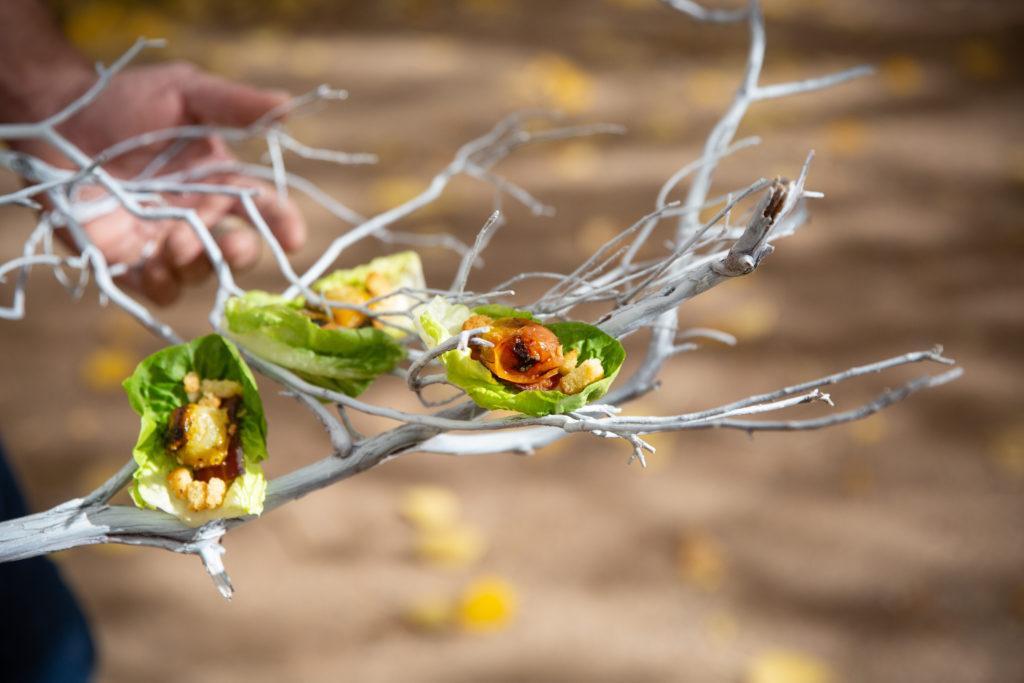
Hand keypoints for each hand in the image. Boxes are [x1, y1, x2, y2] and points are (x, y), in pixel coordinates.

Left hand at [12, 62, 305, 304]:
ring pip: (199, 274)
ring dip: (198, 265)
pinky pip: (159, 290)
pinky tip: (154, 264)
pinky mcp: (128, 263)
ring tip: (177, 244)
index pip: (264, 210)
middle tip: (232, 244)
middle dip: (242, 254)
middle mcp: (200, 218)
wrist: (57, 119)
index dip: (283, 225)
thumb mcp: (185, 93)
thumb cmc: (124, 102)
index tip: (292, 238)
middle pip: (236, 251)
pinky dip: (164, 284)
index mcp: (221, 183)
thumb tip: (288, 107)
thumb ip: (234, 104)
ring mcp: (165, 244)